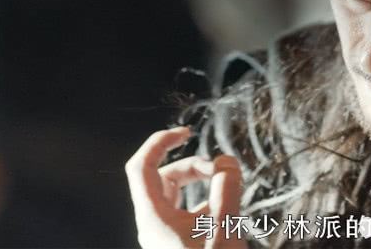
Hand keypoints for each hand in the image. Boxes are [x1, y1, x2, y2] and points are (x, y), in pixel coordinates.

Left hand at [125, 127, 246, 248]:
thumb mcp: (222, 227)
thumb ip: (226, 189)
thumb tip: (228, 161)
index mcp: (154, 217)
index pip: (142, 166)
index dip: (160, 142)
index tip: (186, 133)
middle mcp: (154, 225)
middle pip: (164, 177)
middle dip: (194, 165)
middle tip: (221, 170)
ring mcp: (164, 235)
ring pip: (175, 194)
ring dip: (200, 183)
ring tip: (227, 185)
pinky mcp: (178, 243)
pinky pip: (186, 212)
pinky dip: (205, 202)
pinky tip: (226, 208)